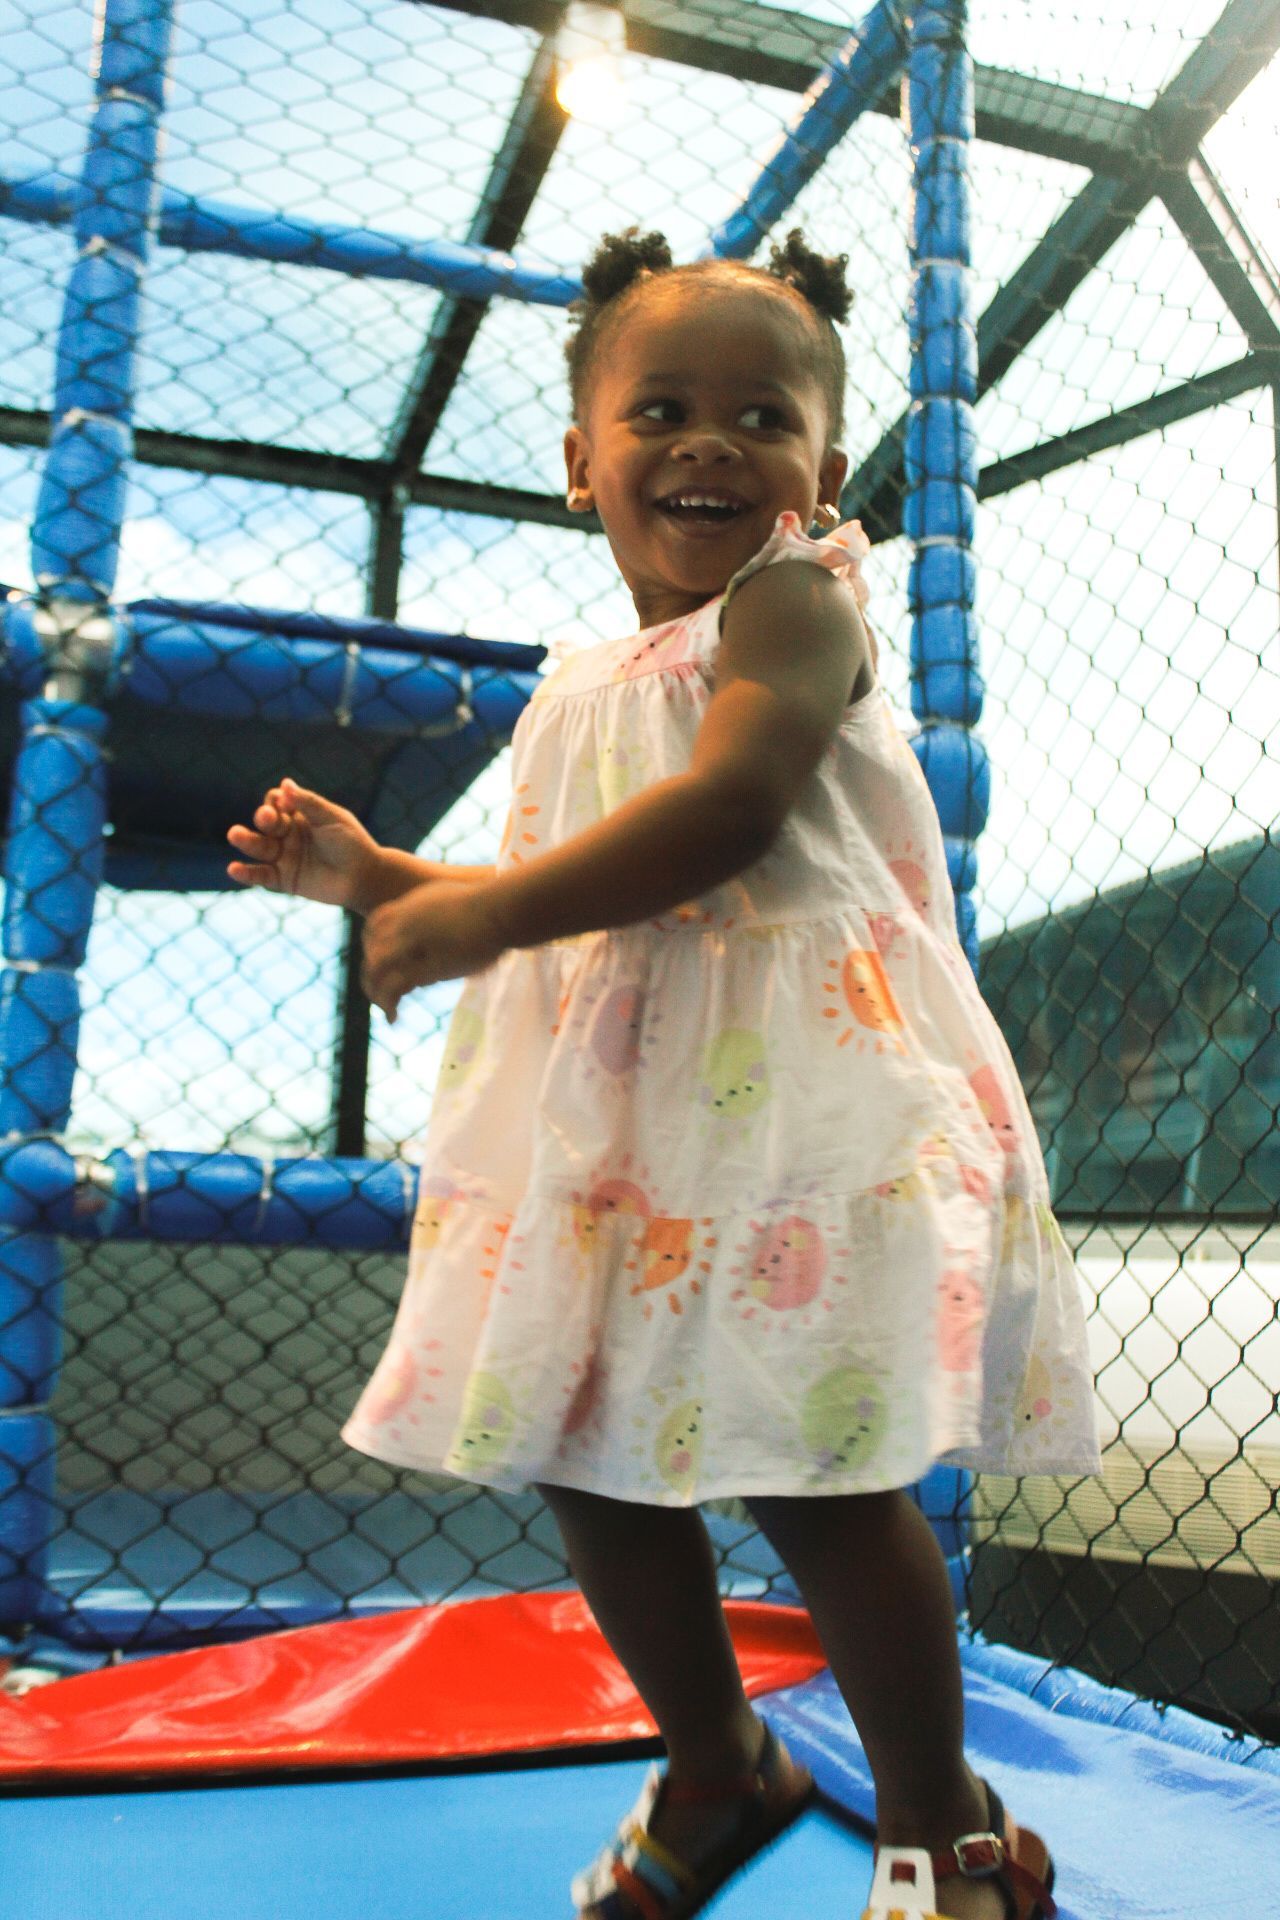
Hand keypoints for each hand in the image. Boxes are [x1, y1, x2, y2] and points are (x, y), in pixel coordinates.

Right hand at [226, 778, 379, 910]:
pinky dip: (246, 873)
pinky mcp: (283, 880)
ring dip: (245, 840)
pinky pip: (260, 876)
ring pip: (258, 847)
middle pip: (265, 823)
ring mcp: (283, 857)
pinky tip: (234, 869)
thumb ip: (309, 803)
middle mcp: (287, 835)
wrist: (365, 878)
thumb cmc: (352, 843)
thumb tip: (285, 783)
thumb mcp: (332, 818)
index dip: (276, 801)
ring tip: (235, 834)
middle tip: (266, 818)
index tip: (285, 803)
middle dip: (263, 819)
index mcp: (299, 815)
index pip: (276, 802)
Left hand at [361, 881, 505, 1021]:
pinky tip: (393, 1018)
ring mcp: (413, 943)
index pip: (375, 926)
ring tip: (385, 1009)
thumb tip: (455, 924)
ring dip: (375, 992)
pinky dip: (388, 1004)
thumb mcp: (460, 901)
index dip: (372, 946)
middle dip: (372, 973)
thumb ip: (447, 913)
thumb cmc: (494, 906)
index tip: (383, 964)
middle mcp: (406, 922)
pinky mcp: (426, 966)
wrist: (502, 909)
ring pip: (376, 968)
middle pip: (372, 949)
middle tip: (380, 992)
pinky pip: (394, 986)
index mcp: (413, 906)